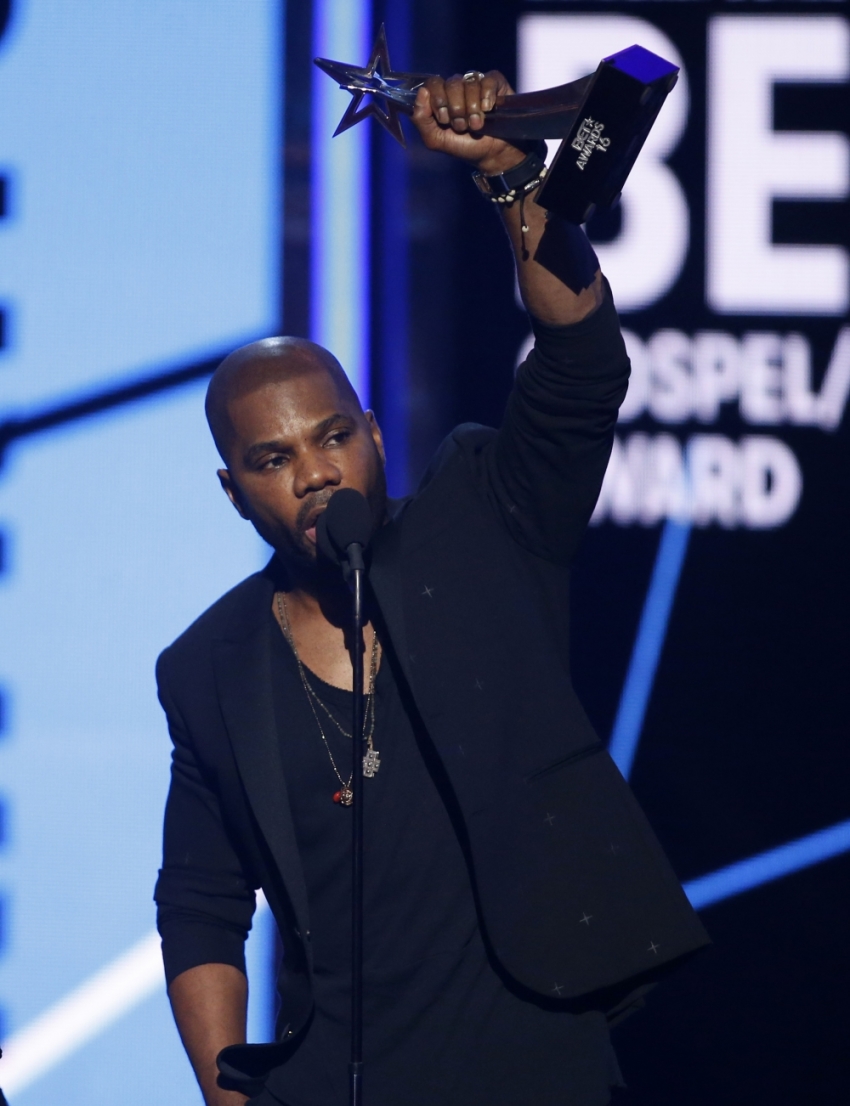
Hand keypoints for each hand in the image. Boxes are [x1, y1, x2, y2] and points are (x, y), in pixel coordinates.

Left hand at [411, 71, 526, 176]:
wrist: (491, 154)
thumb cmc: (463, 146)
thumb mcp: (435, 140)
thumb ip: (421, 119)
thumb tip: (422, 92)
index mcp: (441, 97)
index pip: (433, 83)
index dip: (438, 100)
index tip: (444, 119)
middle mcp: (457, 87)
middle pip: (452, 83)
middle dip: (456, 109)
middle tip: (461, 126)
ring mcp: (476, 83)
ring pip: (470, 83)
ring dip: (472, 109)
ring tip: (476, 125)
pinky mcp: (495, 83)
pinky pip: (488, 80)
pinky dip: (487, 97)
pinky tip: (488, 110)